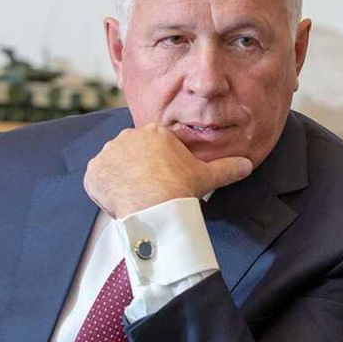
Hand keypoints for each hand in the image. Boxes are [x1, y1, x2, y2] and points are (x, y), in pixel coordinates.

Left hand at [84, 123, 252, 218]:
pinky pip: (97, 180)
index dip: (156, 167)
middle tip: (148, 191)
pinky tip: (120, 201)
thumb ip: (227, 167)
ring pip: (114, 166)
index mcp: (155, 133)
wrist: (156, 207)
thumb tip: (248, 164)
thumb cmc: (180, 189)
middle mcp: (129, 136)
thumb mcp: (207, 176)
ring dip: (120, 179)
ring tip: (135, 198)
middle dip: (137, 170)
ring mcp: (109, 152)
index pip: (152, 148)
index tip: (161, 181)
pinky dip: (105, 190)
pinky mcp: (94, 170)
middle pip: (131, 154)